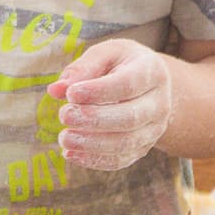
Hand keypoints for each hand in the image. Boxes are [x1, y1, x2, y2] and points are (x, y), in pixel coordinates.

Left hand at [50, 40, 173, 170]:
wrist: (149, 85)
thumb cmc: (121, 64)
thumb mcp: (105, 54)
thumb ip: (82, 68)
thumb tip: (56, 90)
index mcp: (151, 72)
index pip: (128, 85)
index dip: (99, 92)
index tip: (71, 94)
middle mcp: (159, 103)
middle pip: (130, 117)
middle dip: (94, 119)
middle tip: (64, 115)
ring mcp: (154, 129)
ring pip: (126, 143)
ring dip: (92, 144)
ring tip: (64, 138)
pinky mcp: (143, 147)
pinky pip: (121, 160)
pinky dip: (95, 160)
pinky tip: (71, 154)